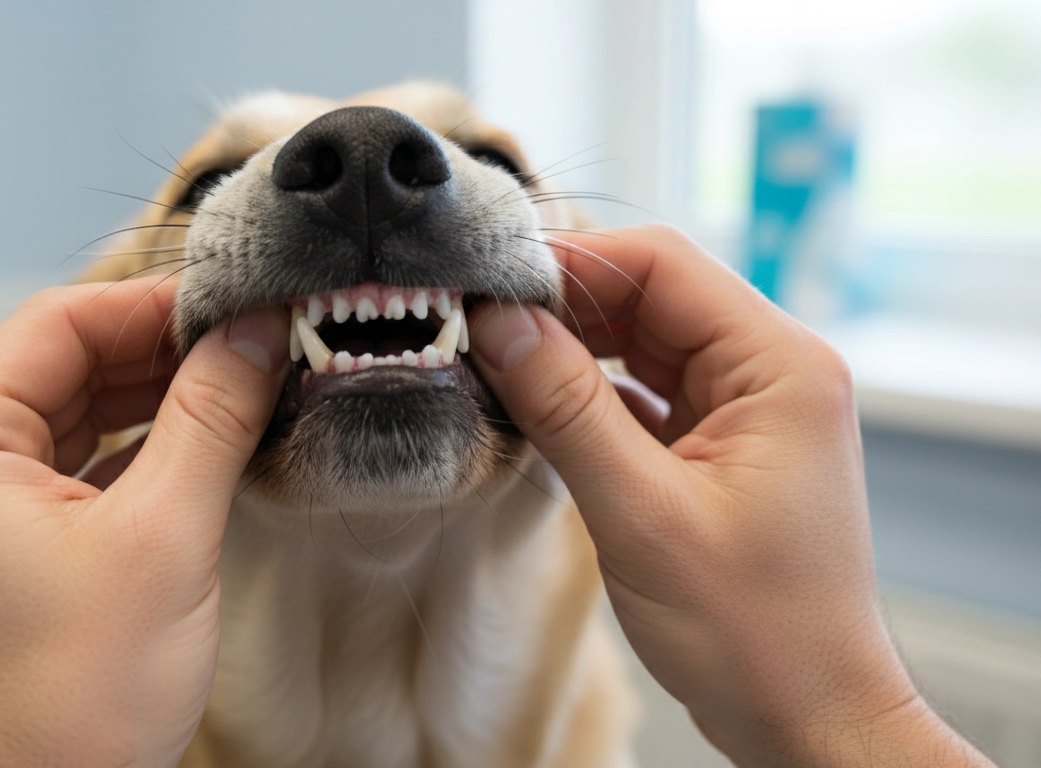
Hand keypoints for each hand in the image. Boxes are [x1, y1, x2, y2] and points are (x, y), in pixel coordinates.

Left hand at [0, 278, 288, 766]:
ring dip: (156, 402)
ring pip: (73, 419)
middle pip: (63, 367)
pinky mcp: (3, 551)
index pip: (57, 325)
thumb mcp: (166, 536)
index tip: (236, 303)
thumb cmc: (74, 701)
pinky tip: (204, 447)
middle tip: (253, 345)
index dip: (155, 305)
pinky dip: (138, 454)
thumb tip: (253, 334)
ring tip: (242, 389)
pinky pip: (73, 471)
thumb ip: (211, 417)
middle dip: (163, 354)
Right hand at [468, 225, 992, 767]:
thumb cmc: (753, 631)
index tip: (488, 286)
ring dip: (570, 351)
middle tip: (475, 326)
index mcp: (779, 366)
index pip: (662, 265)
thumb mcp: (643, 514)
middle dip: (561, 308)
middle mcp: (771, 372)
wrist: (806, 717)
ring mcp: (746, 410)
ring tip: (493, 364)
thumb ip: (568, 409)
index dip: (571, 263)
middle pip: (649, 297)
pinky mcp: (720, 447)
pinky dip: (589, 396)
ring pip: (642, 343)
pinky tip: (535, 409)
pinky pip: (644, 393)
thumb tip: (499, 323)